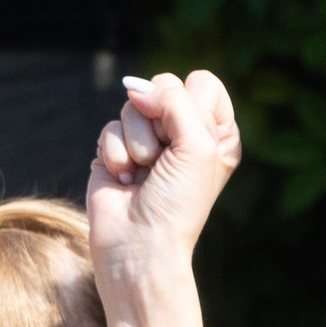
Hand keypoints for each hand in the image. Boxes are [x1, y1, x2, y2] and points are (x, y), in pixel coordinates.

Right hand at [88, 71, 240, 304]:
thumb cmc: (178, 202)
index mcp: (216, 132)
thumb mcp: (197, 146)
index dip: (190, 103)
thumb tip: (135, 87)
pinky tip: (124, 180)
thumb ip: (174, 101)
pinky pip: (109, 126)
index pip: (202, 82)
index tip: (189, 140)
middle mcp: (183, 132)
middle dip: (159, 122)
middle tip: (163, 159)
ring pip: (132, 104)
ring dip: (136, 143)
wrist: (138, 244)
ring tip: (143, 173)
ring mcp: (149, 140)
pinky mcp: (117, 150)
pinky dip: (115, 154)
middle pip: (163, 85)